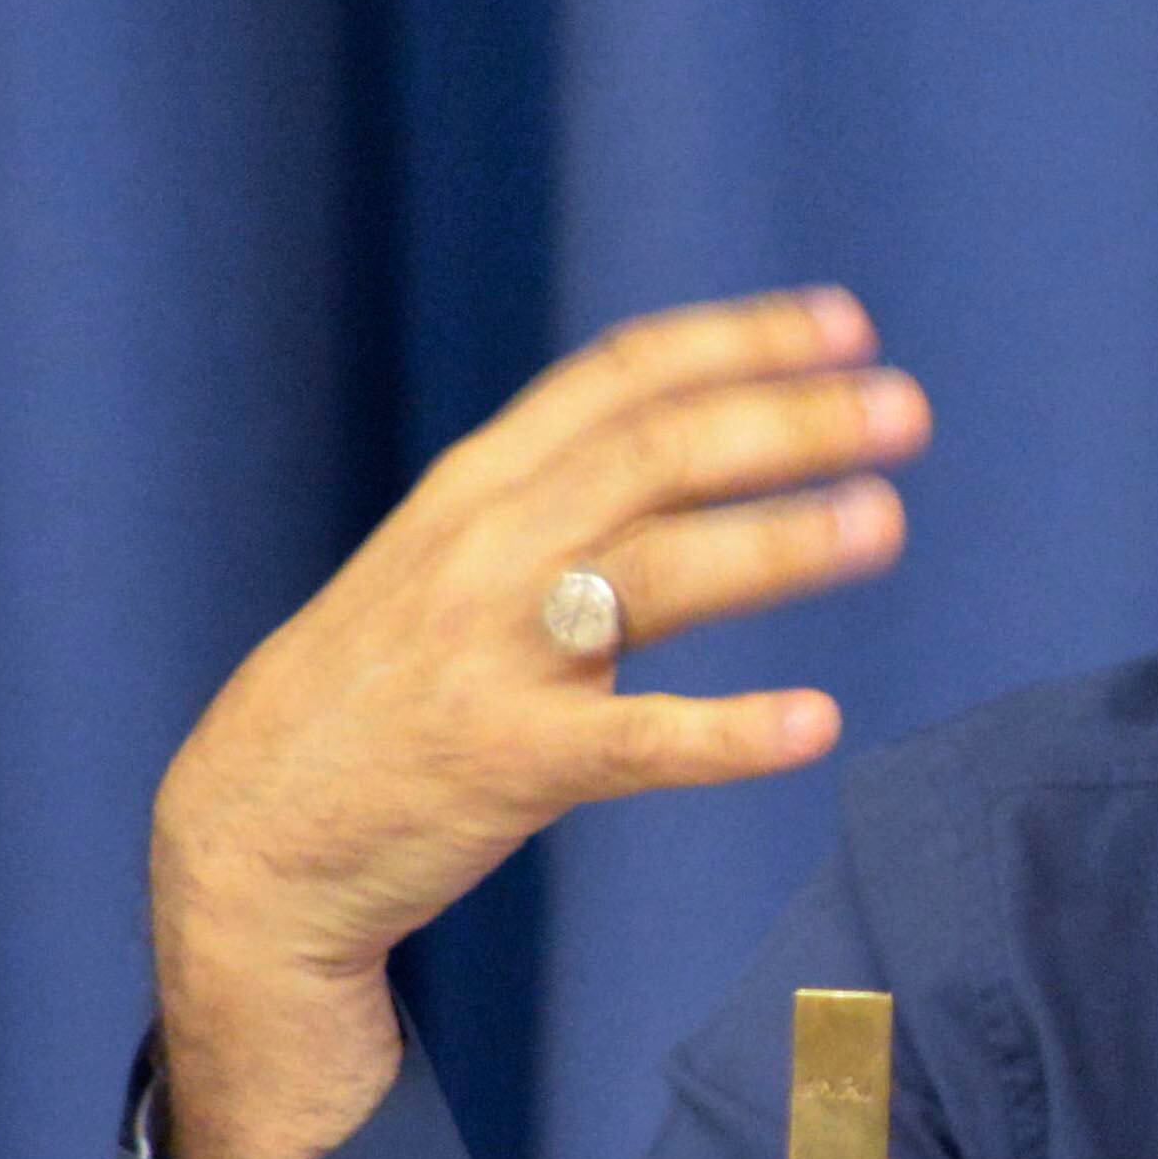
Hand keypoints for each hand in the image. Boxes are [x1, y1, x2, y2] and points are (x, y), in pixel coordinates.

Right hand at [150, 288, 927, 1158]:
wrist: (249, 834)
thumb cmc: (380, 689)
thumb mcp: (446, 557)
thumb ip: (555, 499)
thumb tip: (698, 437)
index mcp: (478, 486)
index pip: (620, 379)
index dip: (739, 341)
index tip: (848, 325)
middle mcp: (484, 549)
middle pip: (655, 456)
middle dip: (788, 423)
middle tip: (907, 409)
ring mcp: (490, 654)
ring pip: (652, 574)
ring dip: (778, 543)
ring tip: (885, 522)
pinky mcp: (504, 762)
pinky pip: (632, 743)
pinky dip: (727, 734)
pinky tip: (814, 725)